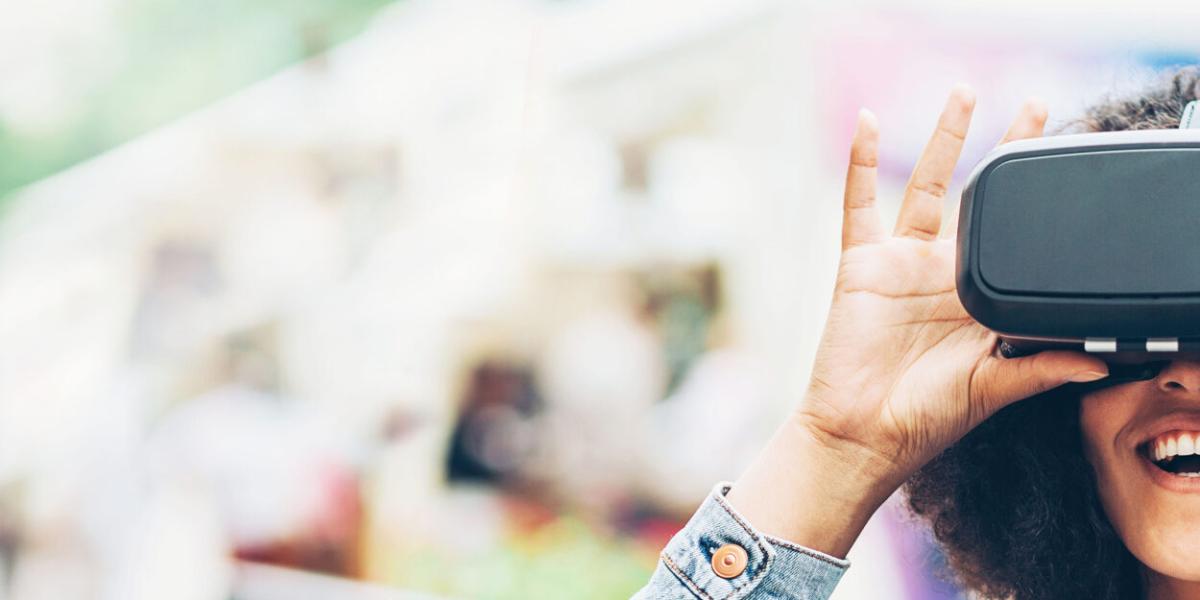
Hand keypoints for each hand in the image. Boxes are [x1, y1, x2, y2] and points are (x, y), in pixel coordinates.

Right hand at [727, 86, 1109, 556]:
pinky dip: (858, 161)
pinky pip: (858, 202)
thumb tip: (1102, 362)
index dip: (1038, 197)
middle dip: (1004, 150)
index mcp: (977, 299)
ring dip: (944, 137)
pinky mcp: (861, 264)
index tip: (1067, 159)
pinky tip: (865, 121)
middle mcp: (942, 273)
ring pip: (924, 184)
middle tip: (1037, 105)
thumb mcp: (995, 389)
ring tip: (965, 92)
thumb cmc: (926, 419)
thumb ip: (1042, 368)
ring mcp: (901, 263)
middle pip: (977, 195)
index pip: (1014, 233)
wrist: (865, 434)